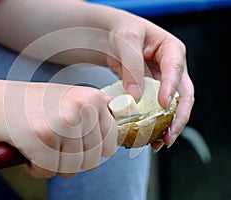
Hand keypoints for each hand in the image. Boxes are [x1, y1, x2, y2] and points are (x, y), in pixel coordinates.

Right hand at [0, 79, 116, 177]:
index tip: (72, 146)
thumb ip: (93, 117)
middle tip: (51, 146)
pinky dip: (37, 168)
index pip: (111, 144)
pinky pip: (49, 171)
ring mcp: (63, 121)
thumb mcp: (68, 102)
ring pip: (72, 169)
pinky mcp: (41, 137)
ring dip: (53, 165)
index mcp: (93, 98)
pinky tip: (27, 151)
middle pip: (92, 160)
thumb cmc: (30, 106)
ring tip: (39, 146)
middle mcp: (82, 107)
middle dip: (70, 161)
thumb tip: (117, 138)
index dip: (91, 152)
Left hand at [106, 12, 193, 148]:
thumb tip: (135, 96)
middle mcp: (172, 68)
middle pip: (183, 95)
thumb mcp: (126, 41)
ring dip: (168, 125)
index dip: (171, 88)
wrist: (113, 37)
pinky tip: (148, 136)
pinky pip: (156, 109)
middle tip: (168, 135)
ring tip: (159, 142)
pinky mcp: (152, 92)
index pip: (175, 70)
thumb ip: (132, 66)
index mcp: (171, 50)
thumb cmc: (123, 32)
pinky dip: (154, 123)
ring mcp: (163, 82)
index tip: (163, 105)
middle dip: (178, 117)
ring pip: (172, 106)